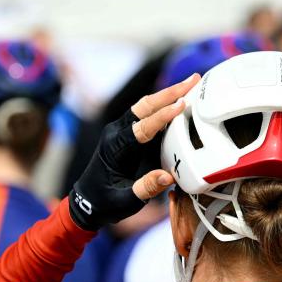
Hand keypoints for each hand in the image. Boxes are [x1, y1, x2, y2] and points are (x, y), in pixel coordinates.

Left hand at [69, 74, 200, 230]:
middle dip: (170, 93)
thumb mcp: (125, 200)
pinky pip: (148, 116)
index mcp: (115, 146)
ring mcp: (124, 131)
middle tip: (193, 80)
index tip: (182, 104)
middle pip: (145, 106)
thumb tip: (168, 176)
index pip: (142, 127)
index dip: (163, 116)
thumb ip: (145, 188)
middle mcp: (118, 133)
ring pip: (147, 107)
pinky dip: (166, 106)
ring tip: (192, 83)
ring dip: (169, 95)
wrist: (89, 201)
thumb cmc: (105, 201)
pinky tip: (182, 100)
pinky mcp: (131, 135)